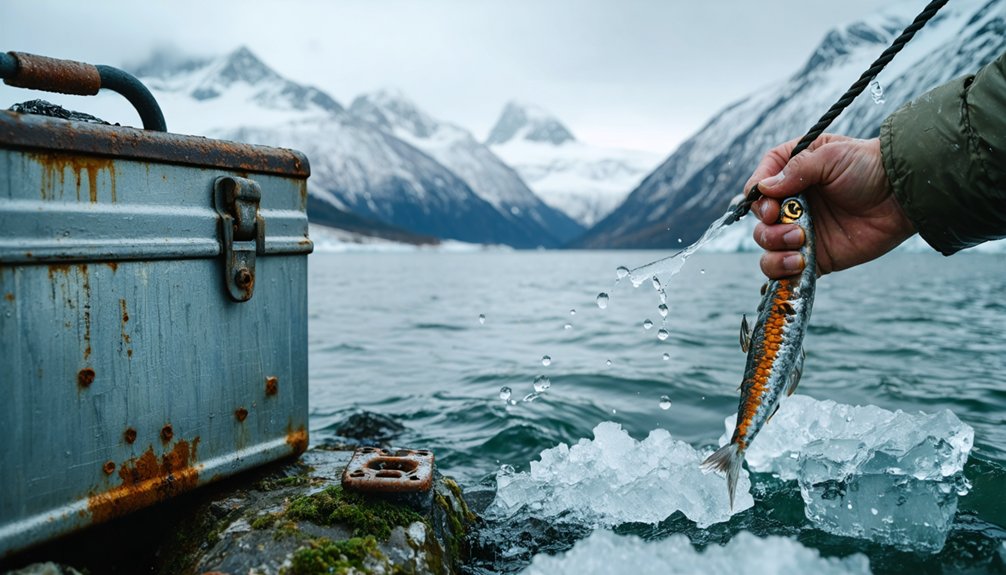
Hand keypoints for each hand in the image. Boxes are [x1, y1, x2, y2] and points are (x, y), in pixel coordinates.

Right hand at [747, 134, 916, 277]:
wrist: (903, 196)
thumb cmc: (869, 166)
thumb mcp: (832, 155)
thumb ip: (796, 169)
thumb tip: (764, 189)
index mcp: (791, 173)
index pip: (757, 186)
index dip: (757, 199)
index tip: (770, 207)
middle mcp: (791, 203)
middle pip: (759, 220)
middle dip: (768, 227)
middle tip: (791, 226)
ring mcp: (800, 230)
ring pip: (767, 246)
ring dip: (774, 248)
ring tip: (800, 243)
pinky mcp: (813, 256)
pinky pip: (785, 269)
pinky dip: (782, 271)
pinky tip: (798, 264)